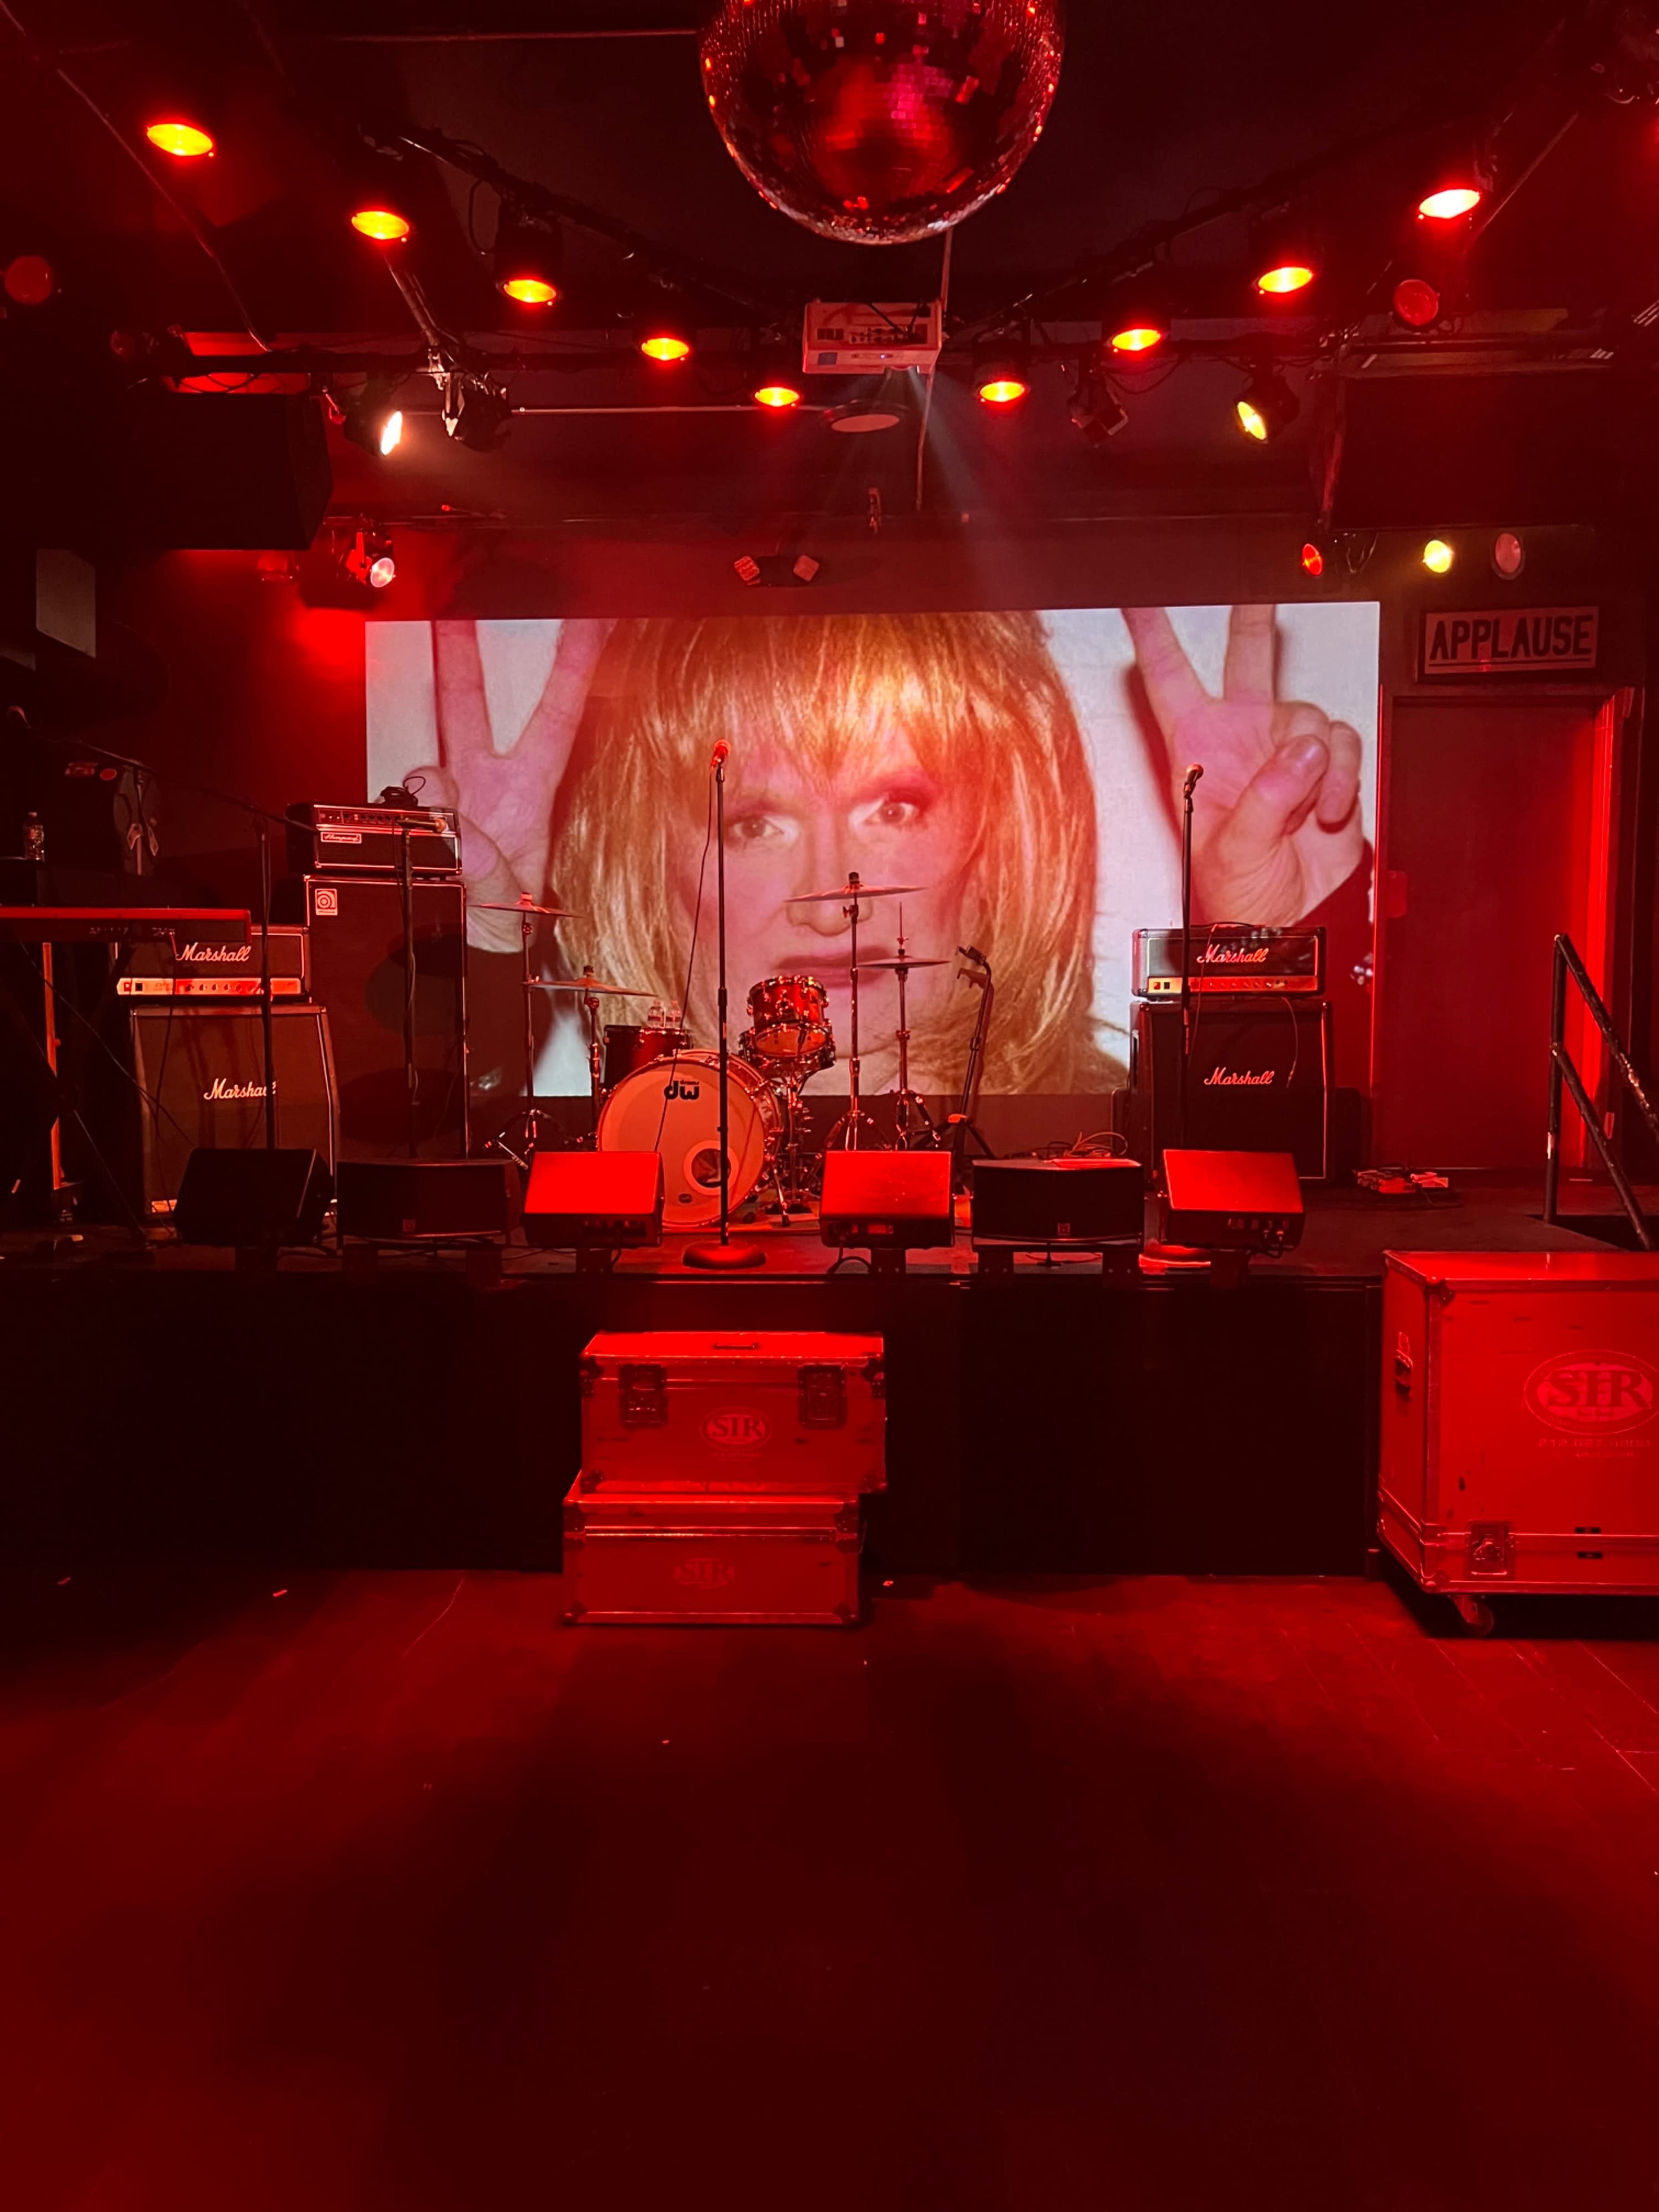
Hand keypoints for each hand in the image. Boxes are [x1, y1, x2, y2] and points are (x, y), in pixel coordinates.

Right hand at [406, 618, 612, 953]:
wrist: (469, 967)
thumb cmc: (504, 936)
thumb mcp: (513, 910)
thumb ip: (488, 872)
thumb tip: (458, 828)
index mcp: (529, 795)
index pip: (557, 714)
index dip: (575, 665)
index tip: (592, 618)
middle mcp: (485, 788)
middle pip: (469, 705)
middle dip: (460, 653)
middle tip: (453, 604)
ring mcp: (444, 803)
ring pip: (424, 766)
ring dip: (428, 793)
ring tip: (450, 840)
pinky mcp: (412, 822)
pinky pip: (402, 805)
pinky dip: (408, 823)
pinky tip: (428, 851)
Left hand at [1123, 604, 1363, 924]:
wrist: (1289, 922)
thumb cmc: (1239, 895)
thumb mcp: (1233, 850)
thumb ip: (1266, 798)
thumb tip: (1304, 755)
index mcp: (1197, 750)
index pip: (1169, 680)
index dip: (1153, 635)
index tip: (1136, 597)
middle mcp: (1240, 738)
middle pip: (1245, 658)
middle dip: (1252, 617)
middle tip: (1258, 584)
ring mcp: (1284, 750)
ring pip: (1310, 713)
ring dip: (1315, 762)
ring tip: (1305, 809)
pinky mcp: (1327, 766)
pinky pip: (1343, 745)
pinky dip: (1342, 778)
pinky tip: (1327, 811)